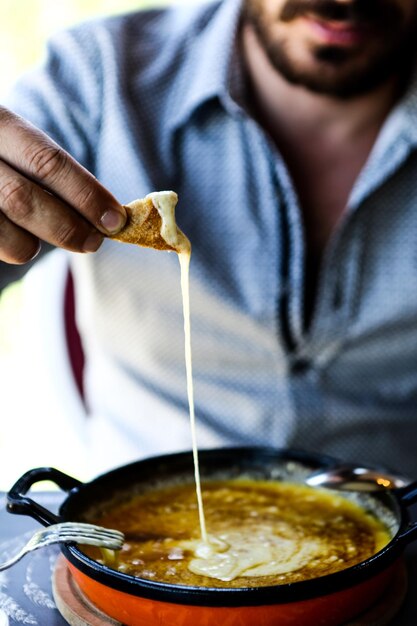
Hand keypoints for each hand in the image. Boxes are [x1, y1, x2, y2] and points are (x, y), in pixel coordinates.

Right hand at [0, 106, 125, 263]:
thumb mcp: (15, 141)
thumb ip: (50, 169)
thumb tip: (106, 215)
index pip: (46, 161)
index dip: (86, 194)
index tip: (115, 219)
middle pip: (24, 200)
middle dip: (67, 228)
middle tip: (94, 241)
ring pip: (5, 235)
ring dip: (34, 245)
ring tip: (45, 237)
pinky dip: (12, 248)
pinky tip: (15, 235)